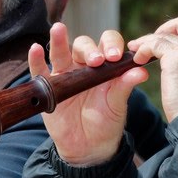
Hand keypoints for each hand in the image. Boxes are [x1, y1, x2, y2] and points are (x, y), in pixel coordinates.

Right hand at [33, 22, 141, 166]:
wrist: (88, 147)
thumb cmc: (106, 123)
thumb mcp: (117, 105)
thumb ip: (125, 86)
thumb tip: (142, 71)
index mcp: (104, 66)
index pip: (107, 43)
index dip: (111, 45)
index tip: (115, 57)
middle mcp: (83, 65)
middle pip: (84, 45)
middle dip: (90, 50)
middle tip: (97, 61)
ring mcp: (64, 74)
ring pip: (61, 52)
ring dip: (60, 40)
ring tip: (58, 29)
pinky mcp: (48, 86)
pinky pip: (39, 70)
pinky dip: (36, 59)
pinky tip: (36, 49)